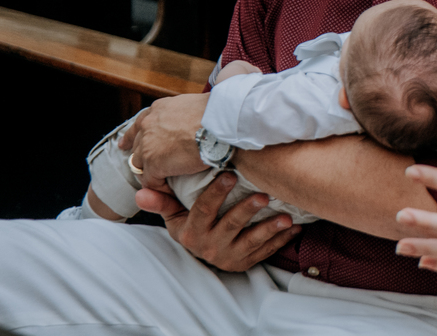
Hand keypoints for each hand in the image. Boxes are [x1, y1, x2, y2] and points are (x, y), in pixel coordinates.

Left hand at [119, 93, 210, 189]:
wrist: (221, 123)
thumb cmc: (219, 114)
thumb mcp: (197, 106)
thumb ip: (189, 113)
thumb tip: (201, 118)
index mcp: (160, 109)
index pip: (141, 122)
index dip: (133, 135)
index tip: (126, 144)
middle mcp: (149, 124)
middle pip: (137, 145)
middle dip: (138, 155)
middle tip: (143, 167)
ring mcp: (148, 144)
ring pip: (140, 165)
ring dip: (150, 174)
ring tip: (161, 183)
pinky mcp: (153, 163)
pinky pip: (151, 182)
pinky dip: (160, 188)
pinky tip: (170, 193)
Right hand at [136, 172, 300, 271]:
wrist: (204, 253)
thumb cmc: (191, 225)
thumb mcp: (175, 216)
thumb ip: (161, 203)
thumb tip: (141, 193)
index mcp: (192, 232)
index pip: (204, 210)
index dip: (216, 193)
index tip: (229, 174)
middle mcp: (210, 246)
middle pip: (231, 225)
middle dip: (248, 210)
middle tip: (263, 194)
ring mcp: (230, 256)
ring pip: (252, 242)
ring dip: (270, 229)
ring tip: (285, 217)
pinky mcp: (246, 262)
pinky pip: (266, 252)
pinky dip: (282, 240)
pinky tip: (295, 227)